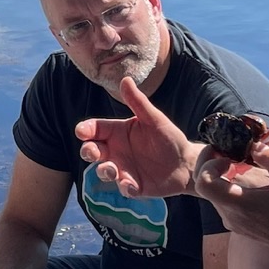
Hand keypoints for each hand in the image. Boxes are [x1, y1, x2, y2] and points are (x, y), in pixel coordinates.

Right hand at [75, 76, 198, 197]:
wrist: (187, 164)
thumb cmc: (169, 138)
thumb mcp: (154, 119)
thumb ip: (138, 102)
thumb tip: (125, 79)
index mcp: (118, 132)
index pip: (95, 129)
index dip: (85, 130)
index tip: (81, 132)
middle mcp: (116, 151)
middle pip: (92, 150)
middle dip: (87, 151)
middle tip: (93, 152)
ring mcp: (122, 169)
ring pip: (103, 171)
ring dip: (104, 171)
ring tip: (113, 171)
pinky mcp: (132, 185)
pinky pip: (123, 189)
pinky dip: (125, 188)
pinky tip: (132, 186)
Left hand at [194, 144, 268, 262]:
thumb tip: (254, 147)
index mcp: (239, 205)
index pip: (203, 181)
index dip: (209, 163)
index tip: (228, 155)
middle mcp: (231, 217)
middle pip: (206, 187)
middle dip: (212, 166)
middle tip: (227, 152)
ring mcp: (235, 224)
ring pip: (215, 196)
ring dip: (221, 177)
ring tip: (239, 164)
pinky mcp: (242, 228)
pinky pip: (225, 204)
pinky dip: (229, 189)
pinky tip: (247, 182)